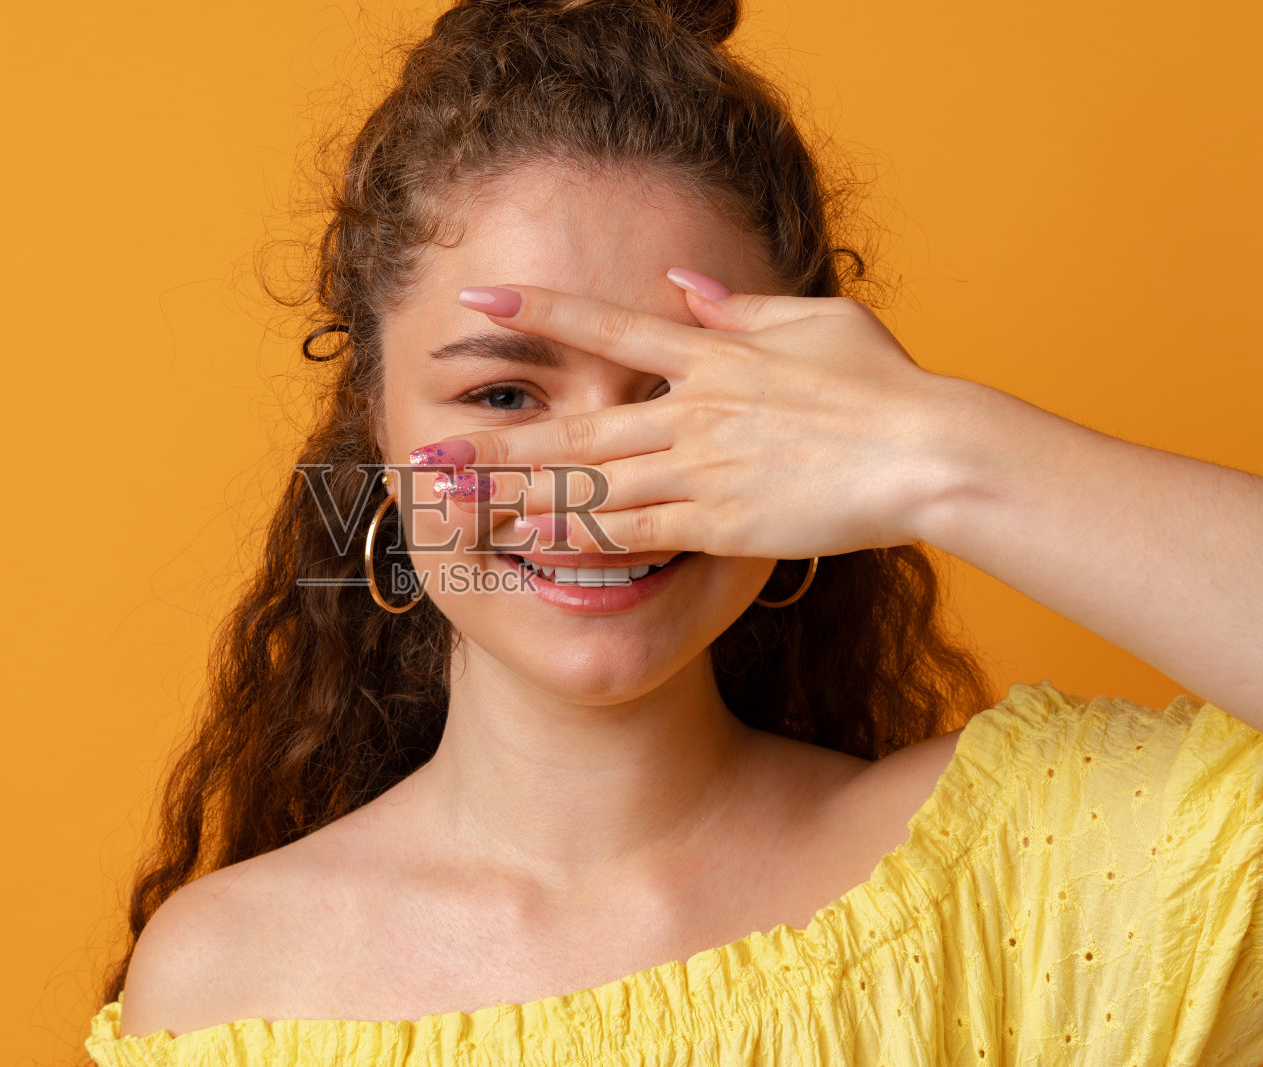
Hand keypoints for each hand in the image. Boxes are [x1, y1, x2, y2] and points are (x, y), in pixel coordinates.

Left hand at [407, 269, 973, 560]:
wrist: (930, 452)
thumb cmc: (886, 385)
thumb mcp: (815, 321)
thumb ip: (739, 308)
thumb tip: (682, 279)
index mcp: (712, 356)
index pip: (607, 326)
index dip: (540, 311)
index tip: (479, 303)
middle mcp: (691, 410)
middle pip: (575, 426)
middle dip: (496, 440)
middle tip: (427, 448)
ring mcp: (702, 469)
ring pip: (590, 486)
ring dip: (517, 497)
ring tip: (456, 505)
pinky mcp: (722, 522)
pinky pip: (634, 533)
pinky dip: (579, 539)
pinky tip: (530, 546)